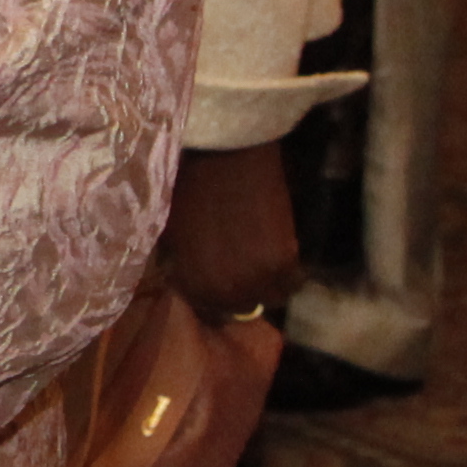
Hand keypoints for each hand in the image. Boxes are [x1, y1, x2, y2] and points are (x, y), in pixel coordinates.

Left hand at [155, 139, 299, 321]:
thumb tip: (188, 279)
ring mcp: (257, 278)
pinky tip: (280, 256)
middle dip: (238, 294)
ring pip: (270, 298)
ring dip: (266, 286)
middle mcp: (225, 289)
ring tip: (261, 265)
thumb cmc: (190, 188)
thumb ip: (182, 264)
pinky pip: (293, 282)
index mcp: (192, 282)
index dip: (212, 297)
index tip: (217, 284)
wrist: (226, 157)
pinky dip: (288, 275)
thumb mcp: (173, 232)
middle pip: (239, 307)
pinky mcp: (286, 260)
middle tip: (241, 273)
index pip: (206, 309)